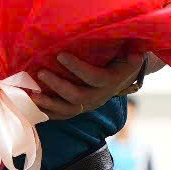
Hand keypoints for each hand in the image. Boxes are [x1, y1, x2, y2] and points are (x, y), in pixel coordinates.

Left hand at [31, 51, 148, 121]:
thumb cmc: (122, 59)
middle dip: (58, 85)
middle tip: (40, 72)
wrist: (123, 77)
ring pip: (67, 110)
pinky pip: (61, 115)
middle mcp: (99, 97)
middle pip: (77, 96)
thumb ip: (131, 54)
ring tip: (32, 94)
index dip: (77, 67)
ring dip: (48, 103)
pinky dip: (46, 112)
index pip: (93, 77)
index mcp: (110, 81)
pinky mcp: (78, 109)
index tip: (60, 54)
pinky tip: (31, 106)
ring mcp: (87, 105)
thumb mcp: (130, 55)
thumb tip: (138, 54)